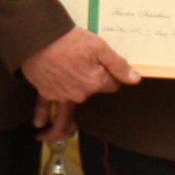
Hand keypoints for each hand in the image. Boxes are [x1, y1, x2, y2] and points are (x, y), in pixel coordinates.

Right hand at [23, 26, 136, 141]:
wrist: (39, 39)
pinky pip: (44, 107)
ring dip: (63, 129)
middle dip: (91, 90)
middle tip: (85, 76)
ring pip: (66, 115)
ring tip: (63, 135)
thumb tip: (134, 79)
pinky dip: (42, 117)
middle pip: (91, 99)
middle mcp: (80, 95)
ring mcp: (62, 96)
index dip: (110, 76)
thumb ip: (118, 65)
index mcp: (95, 83)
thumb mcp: (99, 47)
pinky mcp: (46, 91)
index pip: (112, 86)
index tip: (105, 67)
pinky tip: (40, 125)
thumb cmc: (69, 41)